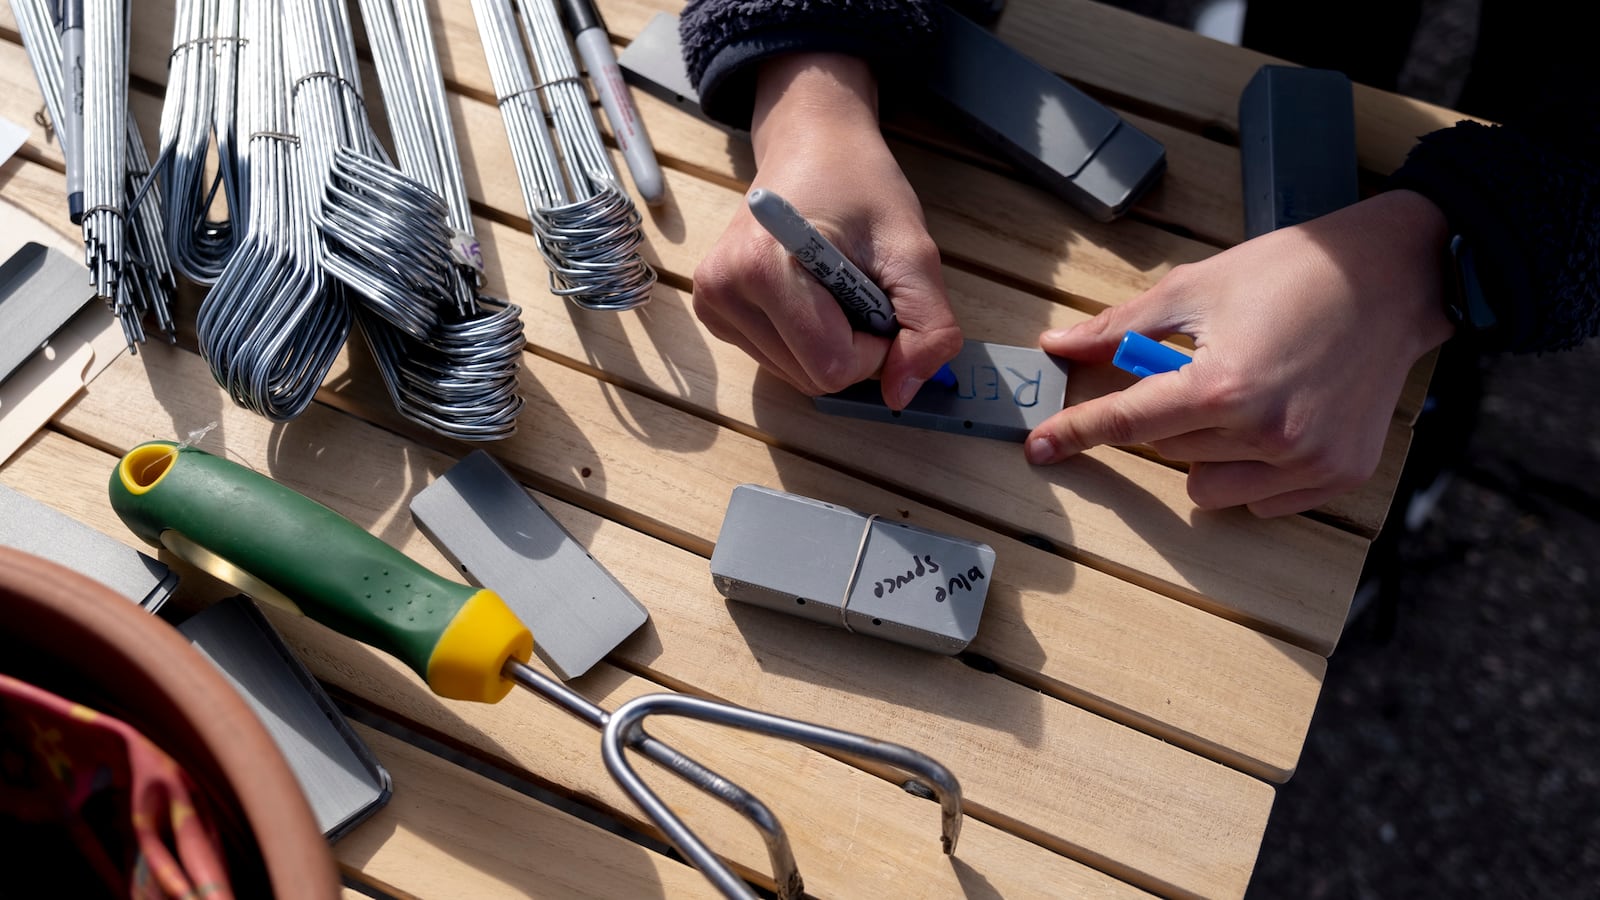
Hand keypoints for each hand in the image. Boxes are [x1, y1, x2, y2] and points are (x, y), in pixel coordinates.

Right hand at [689, 53, 961, 408]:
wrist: (810, 146)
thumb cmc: (860, 185)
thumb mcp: (913, 249)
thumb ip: (927, 324)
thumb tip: (902, 393)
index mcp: (761, 267)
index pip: (832, 366)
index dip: (876, 347)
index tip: (880, 296)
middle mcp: (721, 290)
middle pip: (813, 378)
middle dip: (854, 347)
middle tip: (859, 286)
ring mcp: (712, 304)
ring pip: (797, 377)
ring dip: (833, 345)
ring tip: (833, 286)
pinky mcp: (713, 313)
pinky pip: (778, 362)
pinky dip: (808, 341)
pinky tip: (810, 295)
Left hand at [1024, 189, 1458, 516]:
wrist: (1392, 277)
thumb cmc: (1292, 273)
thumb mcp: (1198, 287)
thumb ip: (1121, 326)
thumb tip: (1059, 346)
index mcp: (1222, 385)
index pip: (1127, 423)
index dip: (1075, 434)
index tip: (1039, 449)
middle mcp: (1264, 433)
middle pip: (1168, 452)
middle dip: (1169, 417)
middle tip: (1206, 371)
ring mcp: (1305, 461)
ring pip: (1208, 486)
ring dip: (1206, 452)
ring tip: (1244, 398)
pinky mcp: (1338, 474)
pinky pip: (1261, 501)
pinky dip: (1253, 473)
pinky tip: (1277, 424)